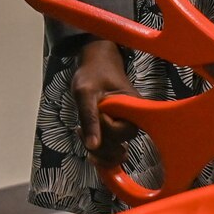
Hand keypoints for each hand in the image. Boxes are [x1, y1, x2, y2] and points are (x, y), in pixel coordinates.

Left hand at [72, 38, 138, 165]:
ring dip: (97, 149)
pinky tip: (87, 140)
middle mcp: (133, 118)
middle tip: (80, 129)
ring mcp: (124, 124)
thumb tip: (93, 147)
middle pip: (119, 145)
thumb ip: (89, 118)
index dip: (104, 127)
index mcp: (133, 107)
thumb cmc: (92, 73)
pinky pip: (112, 146)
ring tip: (81, 132)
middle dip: (98, 143)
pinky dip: (99, 149)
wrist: (96, 63)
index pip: (121, 132)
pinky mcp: (116, 128)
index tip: (94, 112)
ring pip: (114, 150)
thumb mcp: (85, 93)